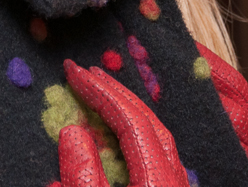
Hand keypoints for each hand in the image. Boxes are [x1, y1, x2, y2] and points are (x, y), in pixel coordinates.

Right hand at [60, 60, 189, 186]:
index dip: (100, 92)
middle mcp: (174, 177)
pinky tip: (121, 132)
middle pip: (148, 120)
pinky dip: (137, 132)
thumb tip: (71, 131)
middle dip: (116, 92)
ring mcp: (175, 186)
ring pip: (157, 135)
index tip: (74, 72)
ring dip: (128, 109)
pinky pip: (158, 152)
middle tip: (88, 73)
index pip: (130, 120)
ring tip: (102, 93)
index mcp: (158, 176)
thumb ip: (83, 174)